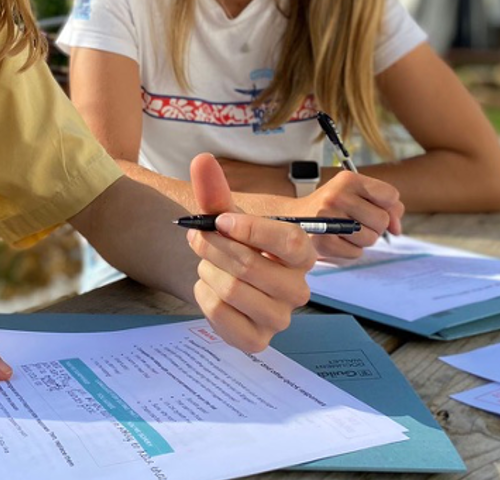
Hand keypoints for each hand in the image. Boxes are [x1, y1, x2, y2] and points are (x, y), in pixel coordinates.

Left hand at [184, 153, 315, 353]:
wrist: (222, 280)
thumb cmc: (235, 246)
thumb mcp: (226, 219)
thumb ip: (216, 191)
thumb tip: (202, 159)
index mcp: (302, 255)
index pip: (289, 241)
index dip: (251, 229)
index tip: (220, 221)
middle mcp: (298, 289)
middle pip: (251, 267)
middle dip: (214, 247)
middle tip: (197, 237)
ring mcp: (280, 318)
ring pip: (232, 290)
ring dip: (207, 271)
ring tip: (207, 265)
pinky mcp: (257, 340)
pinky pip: (221, 316)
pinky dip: (204, 297)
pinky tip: (209, 289)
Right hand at [291, 172, 403, 259]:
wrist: (293, 218)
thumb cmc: (332, 206)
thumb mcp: (356, 193)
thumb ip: (387, 205)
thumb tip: (397, 228)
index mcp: (347, 180)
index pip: (390, 195)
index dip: (388, 207)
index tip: (374, 208)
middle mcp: (336, 196)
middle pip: (382, 220)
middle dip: (374, 225)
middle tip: (355, 221)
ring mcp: (327, 220)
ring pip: (371, 239)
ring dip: (362, 239)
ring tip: (344, 230)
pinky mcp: (323, 242)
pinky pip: (356, 253)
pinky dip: (350, 250)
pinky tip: (337, 240)